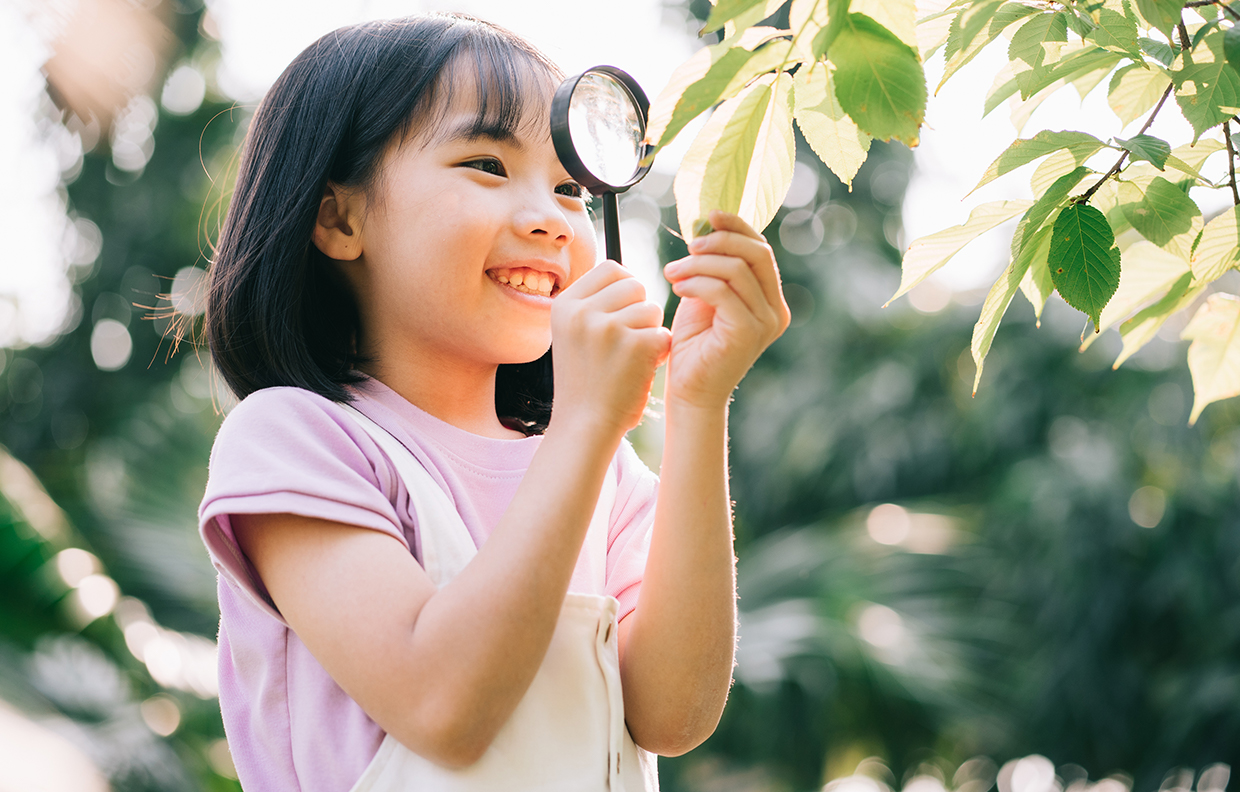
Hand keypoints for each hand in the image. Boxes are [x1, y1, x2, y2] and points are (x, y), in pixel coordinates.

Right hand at [550, 261, 671, 435]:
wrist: (584, 425)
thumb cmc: (584, 381)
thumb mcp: (572, 334)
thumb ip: (592, 304)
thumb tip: (625, 274)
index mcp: (564, 304)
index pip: (610, 268)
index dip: (625, 287)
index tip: (622, 311)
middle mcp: (582, 312)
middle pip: (634, 284)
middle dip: (640, 308)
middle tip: (630, 338)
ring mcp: (608, 327)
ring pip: (652, 308)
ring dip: (650, 331)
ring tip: (632, 357)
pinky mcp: (635, 345)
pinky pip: (662, 332)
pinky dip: (659, 351)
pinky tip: (643, 369)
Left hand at [662, 211, 790, 410]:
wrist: (689, 390)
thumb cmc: (694, 345)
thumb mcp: (706, 296)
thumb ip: (714, 268)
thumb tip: (707, 226)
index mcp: (770, 299)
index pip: (761, 250)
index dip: (737, 227)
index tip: (709, 216)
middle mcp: (775, 310)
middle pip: (757, 253)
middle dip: (720, 241)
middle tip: (688, 246)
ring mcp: (766, 322)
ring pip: (736, 270)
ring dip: (699, 263)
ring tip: (673, 272)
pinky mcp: (747, 332)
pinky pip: (723, 291)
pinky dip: (697, 282)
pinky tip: (678, 287)